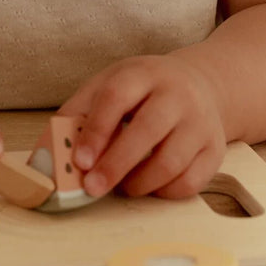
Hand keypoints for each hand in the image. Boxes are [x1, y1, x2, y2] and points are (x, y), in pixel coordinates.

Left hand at [59, 54, 226, 198]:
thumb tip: (50, 150)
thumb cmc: (143, 90)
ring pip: (171, 161)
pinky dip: (164, 192)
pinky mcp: (215, 149)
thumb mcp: (109, 84)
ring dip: (139, 183)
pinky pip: (191, 182)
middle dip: (116, 164)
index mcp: (143, 74)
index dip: (96, 131)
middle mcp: (177, 94)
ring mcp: (200, 122)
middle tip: (92, 188)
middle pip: (147, 130)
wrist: (200, 84)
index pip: (116, 98)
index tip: (79, 161)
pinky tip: (148, 186)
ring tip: (121, 187)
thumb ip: (79, 112)